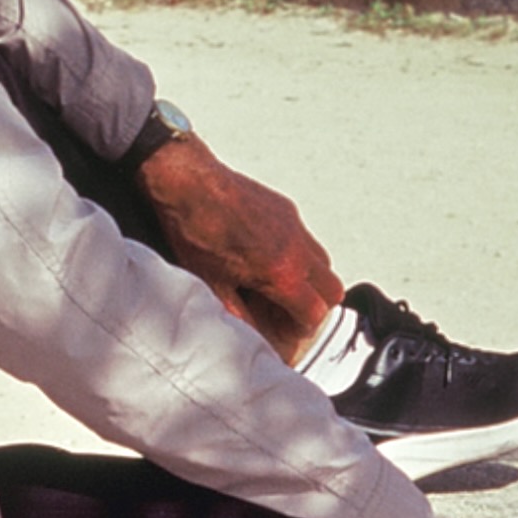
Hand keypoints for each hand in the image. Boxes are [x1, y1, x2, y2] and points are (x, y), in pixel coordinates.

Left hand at [137, 135, 342, 359]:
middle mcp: (296, 248)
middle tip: (285, 309)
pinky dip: (297, 254)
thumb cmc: (194, 231)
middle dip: (314, 305)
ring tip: (276, 283)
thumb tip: (249, 335)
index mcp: (282, 272)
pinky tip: (265, 255)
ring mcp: (293, 224)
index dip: (300, 329)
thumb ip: (237, 315)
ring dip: (309, 279)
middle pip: (331, 290)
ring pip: (322, 262)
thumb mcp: (211, 284)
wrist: (186, 181)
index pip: (315, 314)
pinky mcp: (285, 208)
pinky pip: (305, 238)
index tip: (282, 329)